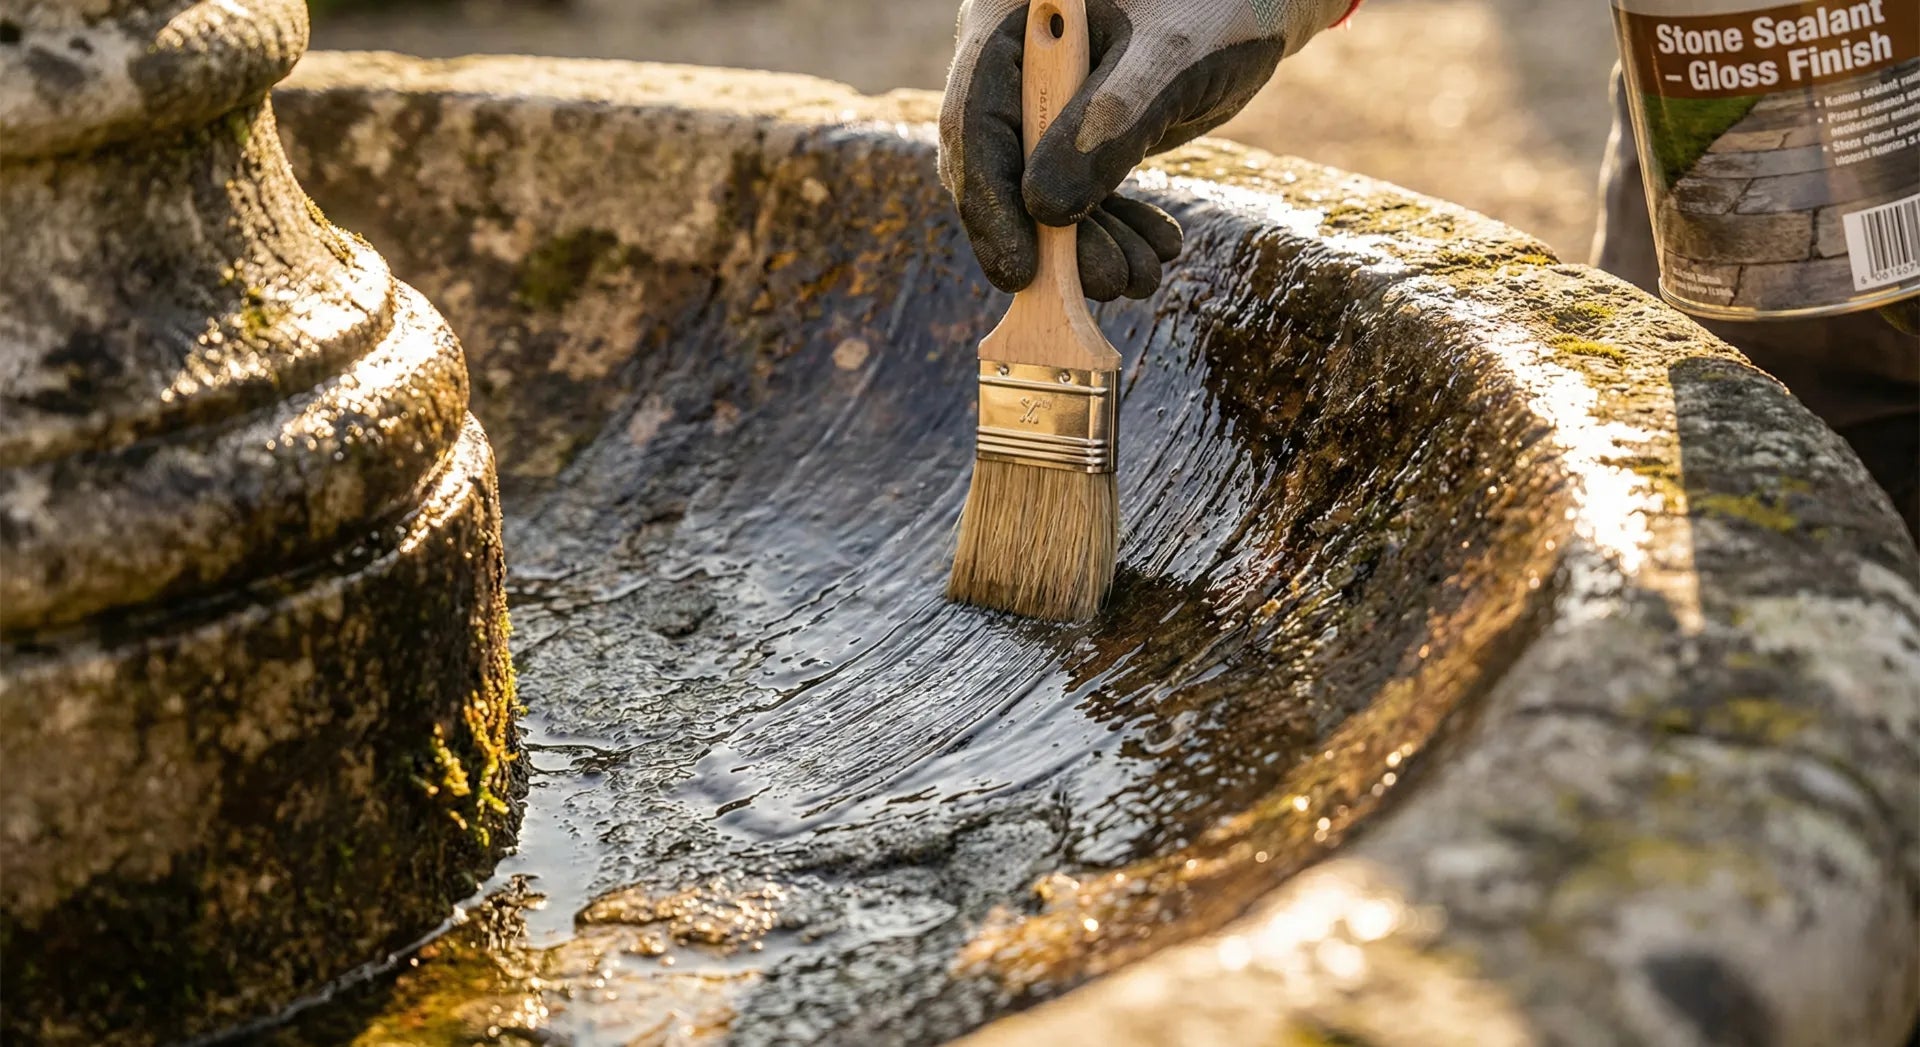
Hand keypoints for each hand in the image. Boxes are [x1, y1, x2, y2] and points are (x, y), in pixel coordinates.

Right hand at [938, 0, 1355, 299]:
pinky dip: (1111, 227)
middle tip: (1105, 282)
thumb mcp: (1169, 58)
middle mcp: (1013, 63)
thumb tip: (1045, 213)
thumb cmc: (1218, 2)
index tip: (1019, 271)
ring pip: (1038, 189)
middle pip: (999, 165)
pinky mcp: (1078, 128)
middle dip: (1050, 237)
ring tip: (1140, 275)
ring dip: (1086, 245)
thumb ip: (1108, 125)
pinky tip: (1152, 251)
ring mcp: (1043, 99)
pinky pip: (1077, 189)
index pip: (972, 120)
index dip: (990, 203)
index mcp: (1010, 22)